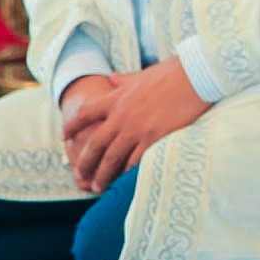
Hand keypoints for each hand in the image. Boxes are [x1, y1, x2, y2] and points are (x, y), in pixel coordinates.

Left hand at [62, 62, 211, 192]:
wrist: (194, 75)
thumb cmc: (171, 72)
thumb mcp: (141, 75)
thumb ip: (123, 80)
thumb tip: (110, 80)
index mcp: (116, 99)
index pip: (86, 114)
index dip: (72, 126)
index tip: (65, 137)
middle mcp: (121, 116)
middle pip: (95, 144)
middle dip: (84, 162)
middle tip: (79, 176)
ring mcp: (137, 129)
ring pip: (112, 157)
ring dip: (103, 174)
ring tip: (98, 186)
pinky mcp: (155, 138)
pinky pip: (136, 160)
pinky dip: (127, 172)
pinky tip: (124, 181)